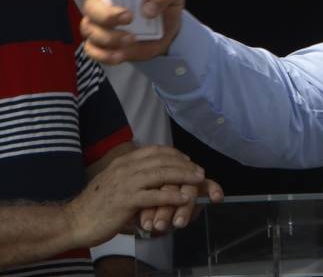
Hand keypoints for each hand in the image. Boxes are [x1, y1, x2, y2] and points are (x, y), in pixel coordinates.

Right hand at [45, 0, 185, 63]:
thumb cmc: (164, 2)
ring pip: (91, 30)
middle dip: (106, 14)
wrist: (168, 31)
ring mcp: (98, 23)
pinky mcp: (102, 44)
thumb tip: (148, 8)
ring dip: (111, 37)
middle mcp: (101, 0)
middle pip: (90, 5)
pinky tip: (121, 54)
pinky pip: (93, 51)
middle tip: (128, 18)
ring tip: (132, 39)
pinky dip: (106, 55)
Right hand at [64, 146, 212, 248]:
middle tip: (200, 171)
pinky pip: (153, 196)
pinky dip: (171, 196)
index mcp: (122, 162)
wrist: (74, 221)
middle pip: (162, 160)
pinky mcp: (124, 201)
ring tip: (198, 180)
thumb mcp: (114, 182)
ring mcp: (124, 184)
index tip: (188, 160)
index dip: (175, 154)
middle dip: (184, 164)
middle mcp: (124, 168)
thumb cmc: (96, 204)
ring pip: (160, 174)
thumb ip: (132, 175)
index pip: (155, 151)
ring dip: (183, 176)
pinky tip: (184, 198)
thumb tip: (154, 173)